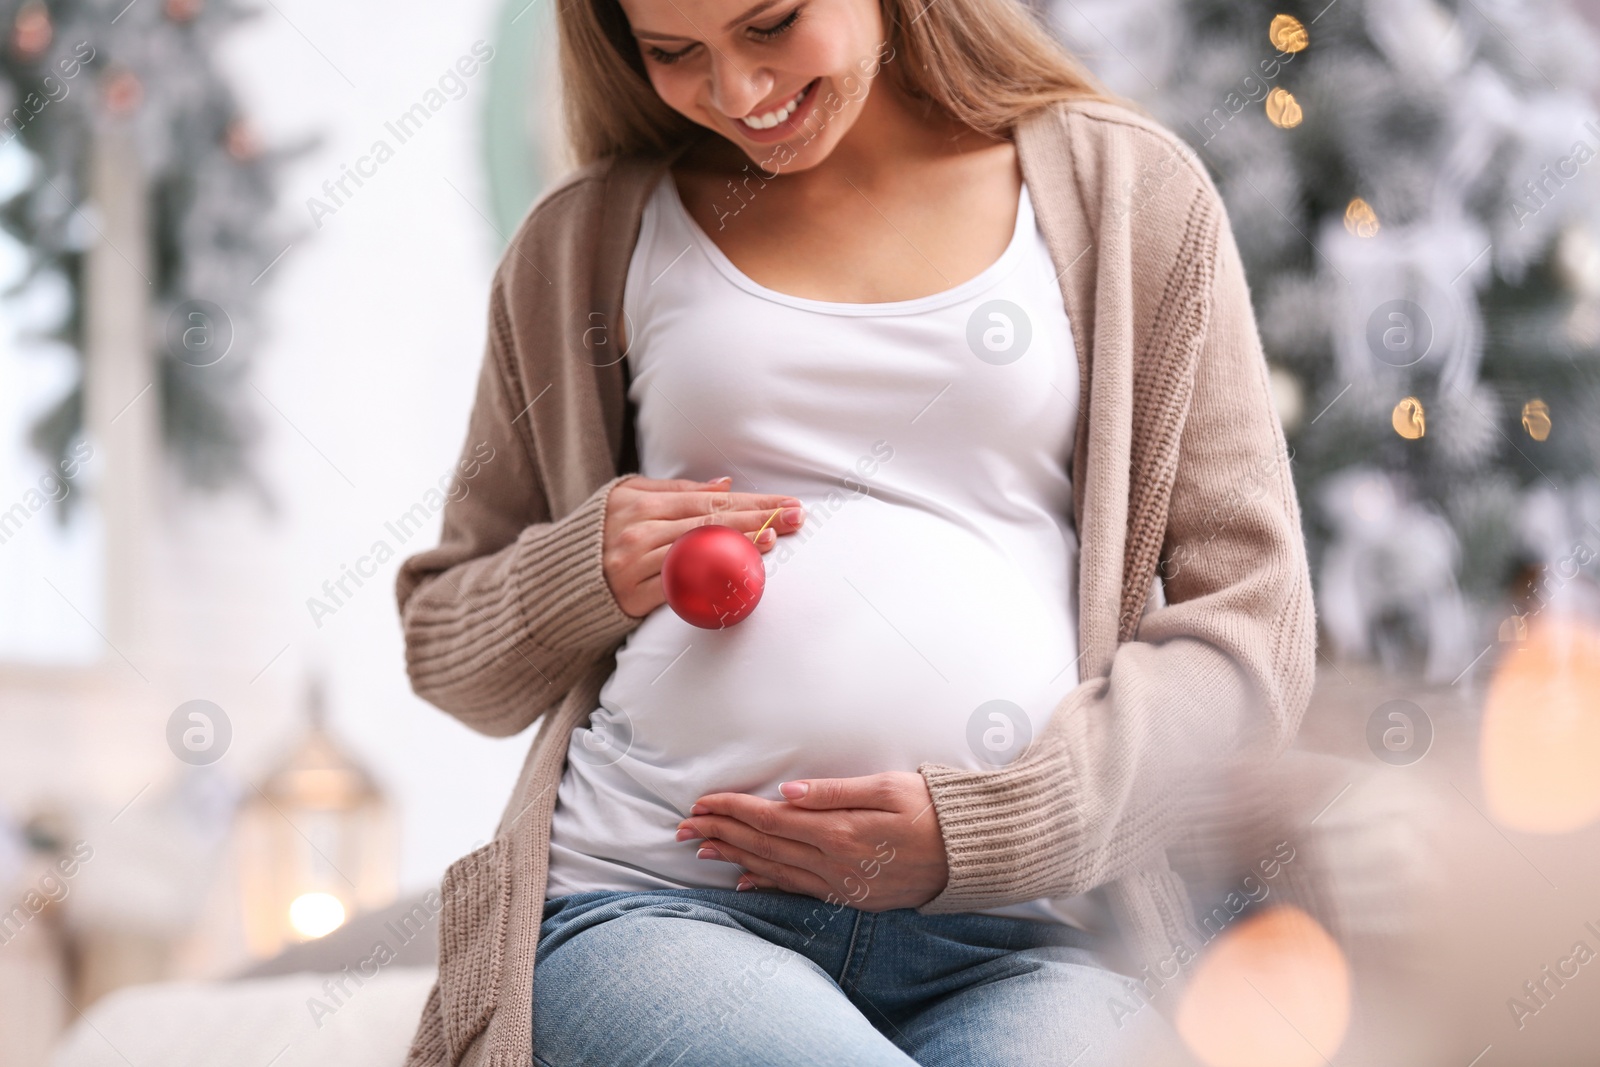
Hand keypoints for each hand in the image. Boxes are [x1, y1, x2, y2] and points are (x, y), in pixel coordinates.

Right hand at [602, 476, 805, 618]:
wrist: (553, 580)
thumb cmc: (597, 533)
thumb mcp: (627, 498)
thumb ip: (675, 491)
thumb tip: (725, 485)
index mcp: (640, 501)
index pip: (709, 500)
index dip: (752, 501)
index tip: (786, 503)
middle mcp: (638, 530)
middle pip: (711, 523)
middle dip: (759, 518)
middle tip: (796, 517)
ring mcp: (636, 564)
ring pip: (700, 552)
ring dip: (741, 546)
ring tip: (775, 540)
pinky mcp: (634, 596)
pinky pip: (681, 586)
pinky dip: (711, 579)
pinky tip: (738, 574)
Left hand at [675, 772, 949, 910]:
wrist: (970, 855)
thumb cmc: (933, 810)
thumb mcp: (888, 787)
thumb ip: (834, 791)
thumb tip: (788, 793)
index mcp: (839, 831)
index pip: (770, 820)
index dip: (732, 810)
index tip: (702, 802)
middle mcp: (834, 863)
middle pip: (764, 846)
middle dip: (721, 833)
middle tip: (683, 825)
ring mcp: (841, 884)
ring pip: (775, 870)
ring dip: (735, 858)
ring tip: (701, 848)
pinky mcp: (850, 896)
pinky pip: (798, 890)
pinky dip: (767, 883)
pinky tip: (745, 880)